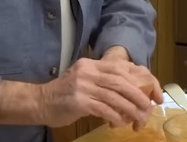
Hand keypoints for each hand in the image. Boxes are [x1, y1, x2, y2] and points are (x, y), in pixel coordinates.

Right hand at [38, 57, 161, 129]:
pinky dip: (115, 116)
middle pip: (120, 81)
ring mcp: (82, 86)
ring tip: (138, 118)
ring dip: (130, 109)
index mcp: (90, 64)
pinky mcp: (79, 101)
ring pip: (114, 96)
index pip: (119, 68)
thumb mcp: (83, 80)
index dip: (136, 79)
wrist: (39, 102)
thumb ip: (102, 81)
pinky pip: (104, 108)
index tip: (146, 91)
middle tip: (147, 107)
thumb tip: (129, 91)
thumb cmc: (64, 94)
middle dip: (137, 95)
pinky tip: (120, 122)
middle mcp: (87, 72)